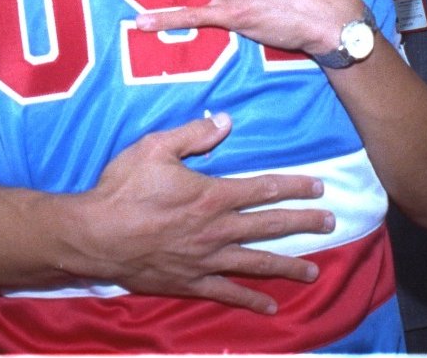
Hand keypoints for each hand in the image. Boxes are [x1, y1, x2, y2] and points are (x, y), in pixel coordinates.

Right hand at [76, 113, 333, 313]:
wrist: (96, 235)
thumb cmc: (124, 187)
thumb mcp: (155, 147)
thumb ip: (193, 134)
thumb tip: (227, 121)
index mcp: (212, 194)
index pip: (263, 189)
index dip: (293, 186)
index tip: (319, 187)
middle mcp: (217, 229)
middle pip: (269, 225)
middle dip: (303, 223)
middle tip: (331, 223)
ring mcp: (206, 259)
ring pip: (257, 262)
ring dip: (288, 264)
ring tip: (315, 269)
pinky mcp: (190, 281)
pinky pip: (228, 293)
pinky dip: (251, 299)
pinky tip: (271, 305)